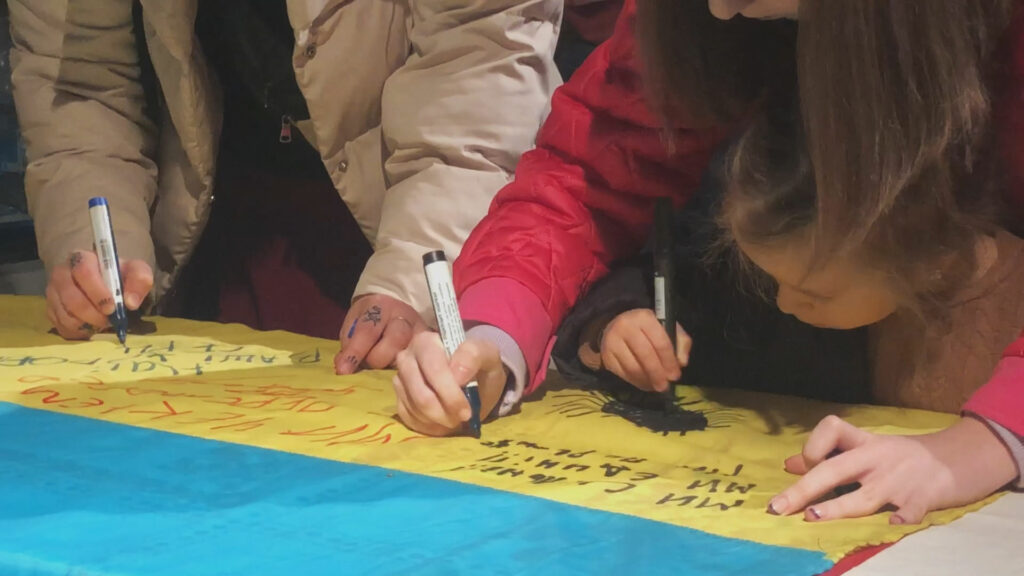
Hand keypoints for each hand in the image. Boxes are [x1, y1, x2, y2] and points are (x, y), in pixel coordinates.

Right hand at [45, 250, 151, 339]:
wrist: (105, 283)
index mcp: (82, 259)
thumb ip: (140, 280)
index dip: (98, 292)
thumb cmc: (119, 275)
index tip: (112, 307)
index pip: (83, 272)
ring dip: (87, 325)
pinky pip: (62, 327)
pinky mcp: (51, 311)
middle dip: (93, 314)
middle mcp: (61, 274)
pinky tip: (92, 327)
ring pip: (65, 316)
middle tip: (109, 320)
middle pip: (71, 298)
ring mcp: (53, 293)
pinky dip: (80, 332)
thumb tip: (130, 303)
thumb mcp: (136, 271)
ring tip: (102, 323)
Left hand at [335, 294, 427, 373]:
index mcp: (383, 307)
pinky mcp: (432, 348)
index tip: (343, 370)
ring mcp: (421, 334)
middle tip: (370, 358)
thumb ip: (349, 343)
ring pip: (405, 359)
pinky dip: (403, 372)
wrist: (395, 308)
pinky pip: (417, 366)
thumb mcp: (354, 322)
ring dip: (389, 365)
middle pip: (392, 344)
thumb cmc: (370, 317)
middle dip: (375, 358)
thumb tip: (345, 368)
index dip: (355, 352)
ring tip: (384, 360)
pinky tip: (397, 369)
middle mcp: (406, 319)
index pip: (368, 331)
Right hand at [392, 331, 507, 435]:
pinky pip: (411, 420)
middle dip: (445, 412)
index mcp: (425, 341)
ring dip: (441, 420)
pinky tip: (444, 420)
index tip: (467, 409)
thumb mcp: (487, 354)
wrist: (475, 381)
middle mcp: (406, 359)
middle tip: (464, 417)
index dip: (450, 393)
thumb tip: (456, 374)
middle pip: (421, 394)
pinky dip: (431, 426)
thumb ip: (474, 355)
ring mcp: (400, 382)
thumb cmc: (479, 366)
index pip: (433, 369)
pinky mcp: (399, 402)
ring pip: (416, 410)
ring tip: (457, 417)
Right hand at [600, 308, 691, 391]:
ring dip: (647, 380)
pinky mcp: (606, 355)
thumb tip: (682, 362)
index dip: (669, 361)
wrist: (616, 325)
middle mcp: (626, 327)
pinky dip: (636, 382)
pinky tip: (645, 383)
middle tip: (665, 386)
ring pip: (633, 368)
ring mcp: (613, 341)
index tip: (675, 375)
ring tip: (656, 386)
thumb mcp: (666, 327)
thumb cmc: (646, 328)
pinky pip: (623, 374)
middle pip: (645, 356)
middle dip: (658, 374)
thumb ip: (680, 342)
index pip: (660, 342)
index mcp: (644, 317)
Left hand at [768, 415, 1017, 523]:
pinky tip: (892, 525)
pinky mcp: (922, 499)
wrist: (956, 460)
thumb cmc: (900, 458)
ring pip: (864, 495)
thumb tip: (789, 465)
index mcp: (863, 443)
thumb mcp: (866, 450)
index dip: (814, 445)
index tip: (804, 464)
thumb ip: (830, 456)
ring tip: (814, 516)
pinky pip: (910, 511)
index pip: (832, 429)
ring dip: (839, 506)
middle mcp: (877, 458)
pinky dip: (903, 518)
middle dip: (804, 489)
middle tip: (778, 507)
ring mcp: (898, 480)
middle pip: (835, 468)